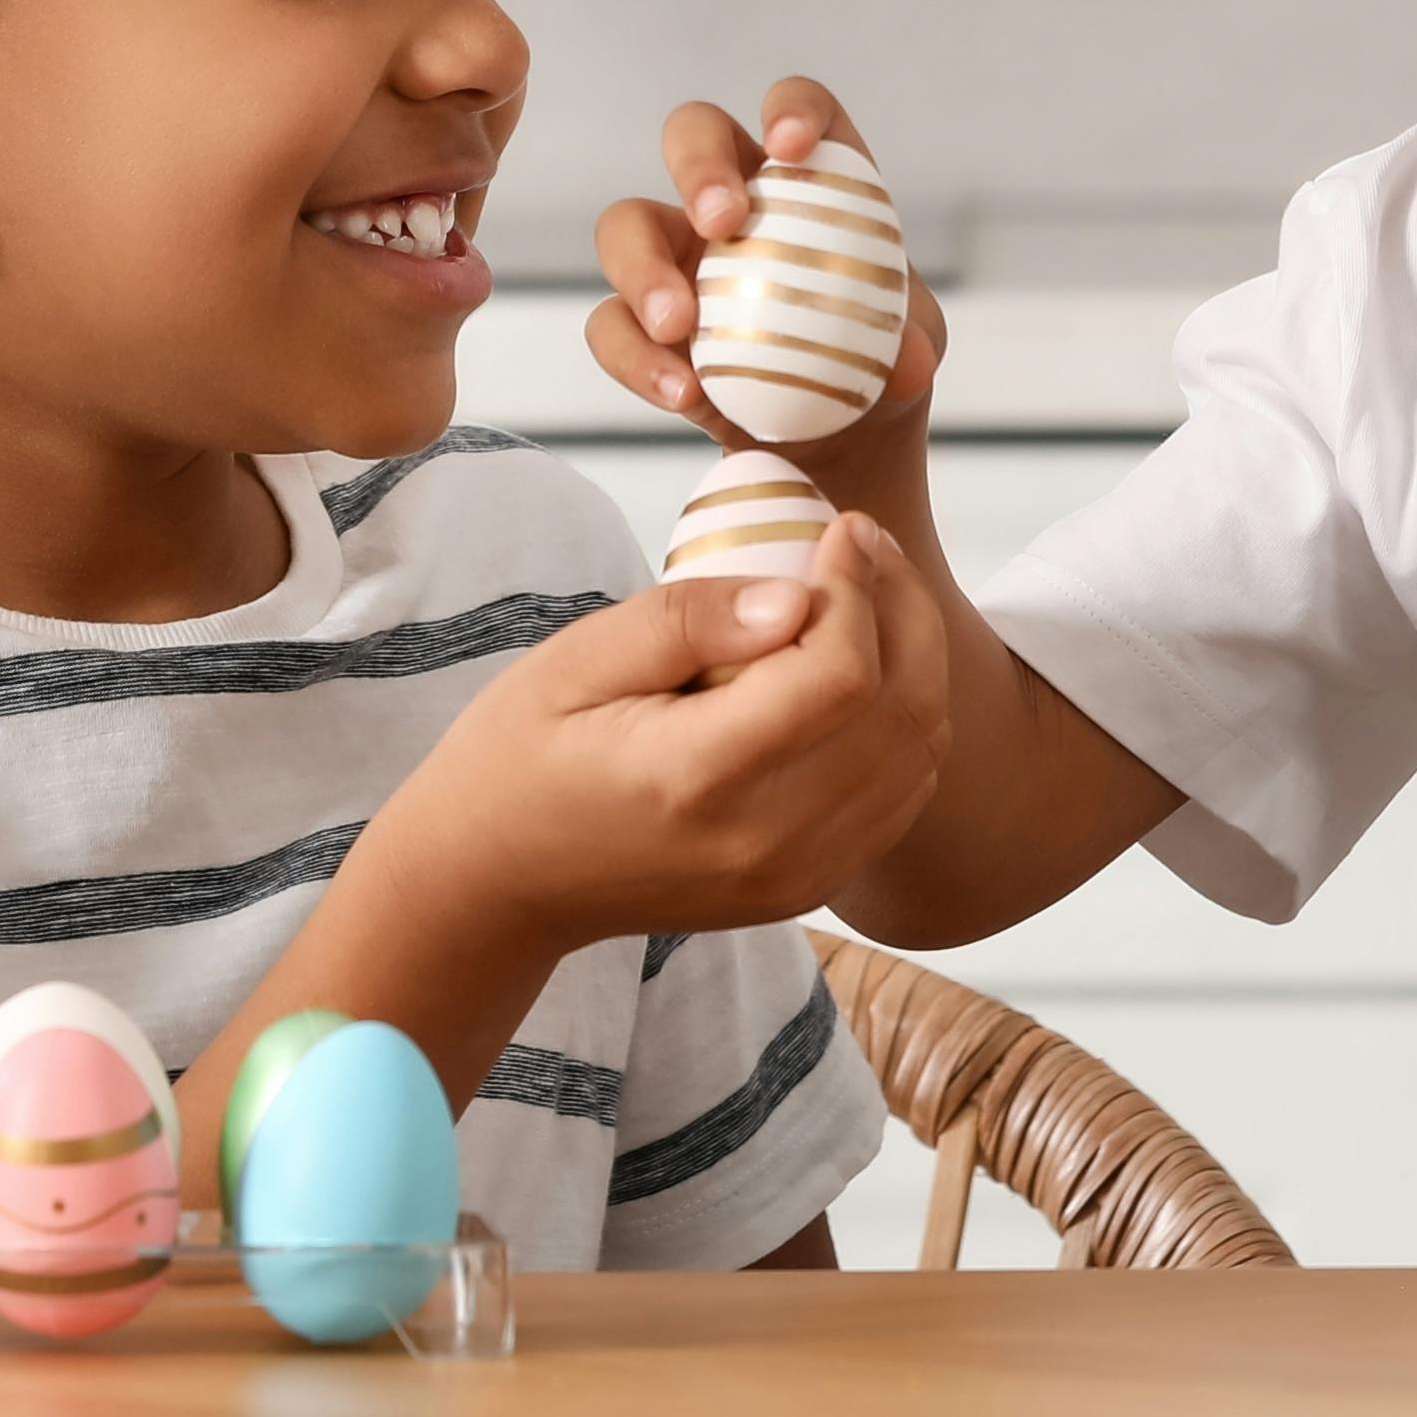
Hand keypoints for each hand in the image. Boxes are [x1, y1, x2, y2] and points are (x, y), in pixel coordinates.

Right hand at [373, 513, 955, 958]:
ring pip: (917, 759)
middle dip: (904, 610)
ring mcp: (791, 878)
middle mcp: (764, 842)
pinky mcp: (802, 891)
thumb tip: (797, 596)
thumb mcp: (575, 661)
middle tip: (866, 544)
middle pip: (903, 716)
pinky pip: (897, 800)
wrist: (498, 884)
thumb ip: (686, 622)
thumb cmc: (519, 756)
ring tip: (870, 591)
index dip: (860, 586)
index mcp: (699, 778)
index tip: (840, 526)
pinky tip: (863, 669)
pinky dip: (904, 725)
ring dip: (917, 662)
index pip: (841, 676)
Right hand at [584, 77, 947, 520]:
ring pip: (626, 223)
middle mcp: (733, 202)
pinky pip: (611, 325)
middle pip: (693, 134)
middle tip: (723, 223)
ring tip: (678, 324)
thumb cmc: (872, 366)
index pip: (798, 109)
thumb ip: (912, 347)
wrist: (832, 443)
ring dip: (643, 266)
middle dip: (699, 165)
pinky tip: (681, 392)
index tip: (791, 144)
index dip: (790, 108)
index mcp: (808, 180)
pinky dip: (637, 357)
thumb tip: (906, 361)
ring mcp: (676, 259)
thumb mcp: (910, 355)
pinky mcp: (642, 326)